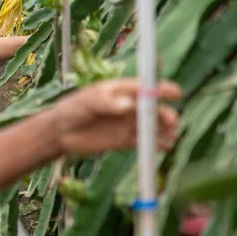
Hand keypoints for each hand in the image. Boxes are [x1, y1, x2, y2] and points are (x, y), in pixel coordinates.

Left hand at [45, 78, 181, 155]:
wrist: (61, 132)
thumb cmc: (73, 108)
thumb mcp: (88, 101)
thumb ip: (107, 102)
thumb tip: (127, 105)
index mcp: (122, 91)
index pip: (146, 87)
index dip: (161, 89)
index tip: (175, 93)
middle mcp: (129, 106)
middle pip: (153, 109)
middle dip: (165, 114)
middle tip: (171, 122)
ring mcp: (128, 123)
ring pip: (151, 126)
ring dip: (164, 130)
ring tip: (171, 137)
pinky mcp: (124, 140)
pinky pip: (143, 142)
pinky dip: (155, 145)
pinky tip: (163, 148)